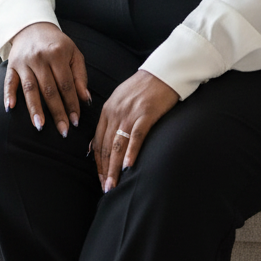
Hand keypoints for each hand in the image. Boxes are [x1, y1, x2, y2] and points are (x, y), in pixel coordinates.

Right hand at [5, 23, 90, 136]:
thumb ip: (80, 76)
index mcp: (58, 54)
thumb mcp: (74, 54)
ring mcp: (24, 62)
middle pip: (49, 90)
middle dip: (57, 112)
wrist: (33, 26)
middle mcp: (40, 58)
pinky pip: (8, 82)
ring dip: (34, 109)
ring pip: (29, 89)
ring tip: (39, 126)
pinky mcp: (11, 65)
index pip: (66, 84)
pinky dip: (8, 95)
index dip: (72, 104)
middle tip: (63, 131)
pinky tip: (10, 108)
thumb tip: (85, 99)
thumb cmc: (57, 44)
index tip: (75, 121)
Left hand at [93, 69, 178, 191]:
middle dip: (104, 170)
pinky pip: (136, 136)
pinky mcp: (146, 114)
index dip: (98, 162)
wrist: (162, 72)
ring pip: (118, 145)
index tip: (100, 178)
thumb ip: (111, 118)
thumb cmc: (144, 87)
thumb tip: (103, 140)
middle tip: (106, 188)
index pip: (98, 141)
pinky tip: (128, 166)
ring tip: (113, 185)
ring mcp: (130, 114)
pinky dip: (131, 152)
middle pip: (106, 146)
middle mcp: (115, 112)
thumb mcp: (121, 99)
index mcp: (108, 110)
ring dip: (114, 167)